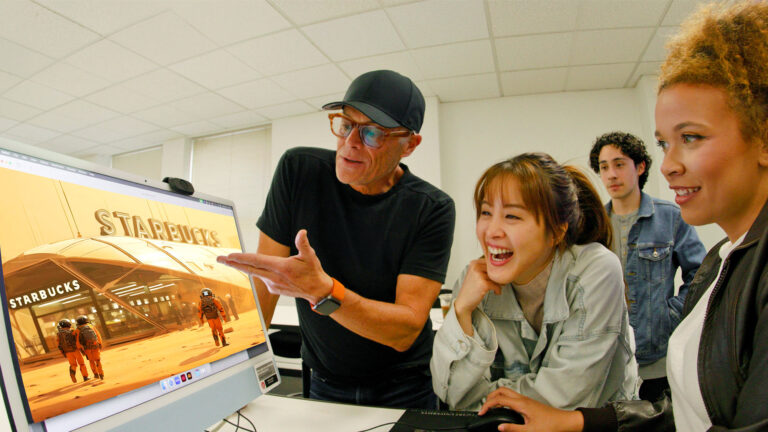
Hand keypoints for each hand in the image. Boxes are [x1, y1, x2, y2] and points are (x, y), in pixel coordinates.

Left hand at [217, 229, 333, 303]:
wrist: (317, 292)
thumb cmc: (314, 272)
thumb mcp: (311, 256)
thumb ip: (304, 244)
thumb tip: (302, 232)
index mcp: (281, 268)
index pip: (256, 261)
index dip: (241, 258)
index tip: (229, 256)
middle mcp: (274, 278)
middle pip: (249, 269)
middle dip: (233, 264)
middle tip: (219, 259)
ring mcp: (273, 285)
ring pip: (255, 273)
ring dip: (243, 267)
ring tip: (231, 261)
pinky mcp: (274, 289)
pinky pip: (262, 278)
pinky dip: (257, 272)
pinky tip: (257, 269)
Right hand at [453, 258, 500, 333]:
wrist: (464, 301)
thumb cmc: (471, 289)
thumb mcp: (475, 275)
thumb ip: (485, 269)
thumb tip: (502, 267)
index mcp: (474, 263)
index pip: (491, 262)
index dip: (496, 269)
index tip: (497, 276)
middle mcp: (475, 267)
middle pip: (495, 269)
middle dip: (499, 277)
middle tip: (499, 283)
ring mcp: (479, 275)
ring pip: (497, 277)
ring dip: (499, 284)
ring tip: (496, 288)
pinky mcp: (483, 284)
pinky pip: (497, 285)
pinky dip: (498, 290)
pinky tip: (495, 293)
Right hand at [479, 387, 583, 431]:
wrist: (564, 422)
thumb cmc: (551, 425)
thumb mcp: (531, 431)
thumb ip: (513, 429)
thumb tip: (500, 427)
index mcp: (521, 404)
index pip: (499, 399)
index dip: (487, 405)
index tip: (482, 412)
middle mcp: (522, 399)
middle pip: (501, 390)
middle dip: (490, 396)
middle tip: (484, 407)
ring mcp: (525, 400)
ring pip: (506, 392)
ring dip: (496, 397)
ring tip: (491, 407)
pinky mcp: (528, 403)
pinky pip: (512, 397)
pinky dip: (503, 400)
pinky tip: (503, 409)